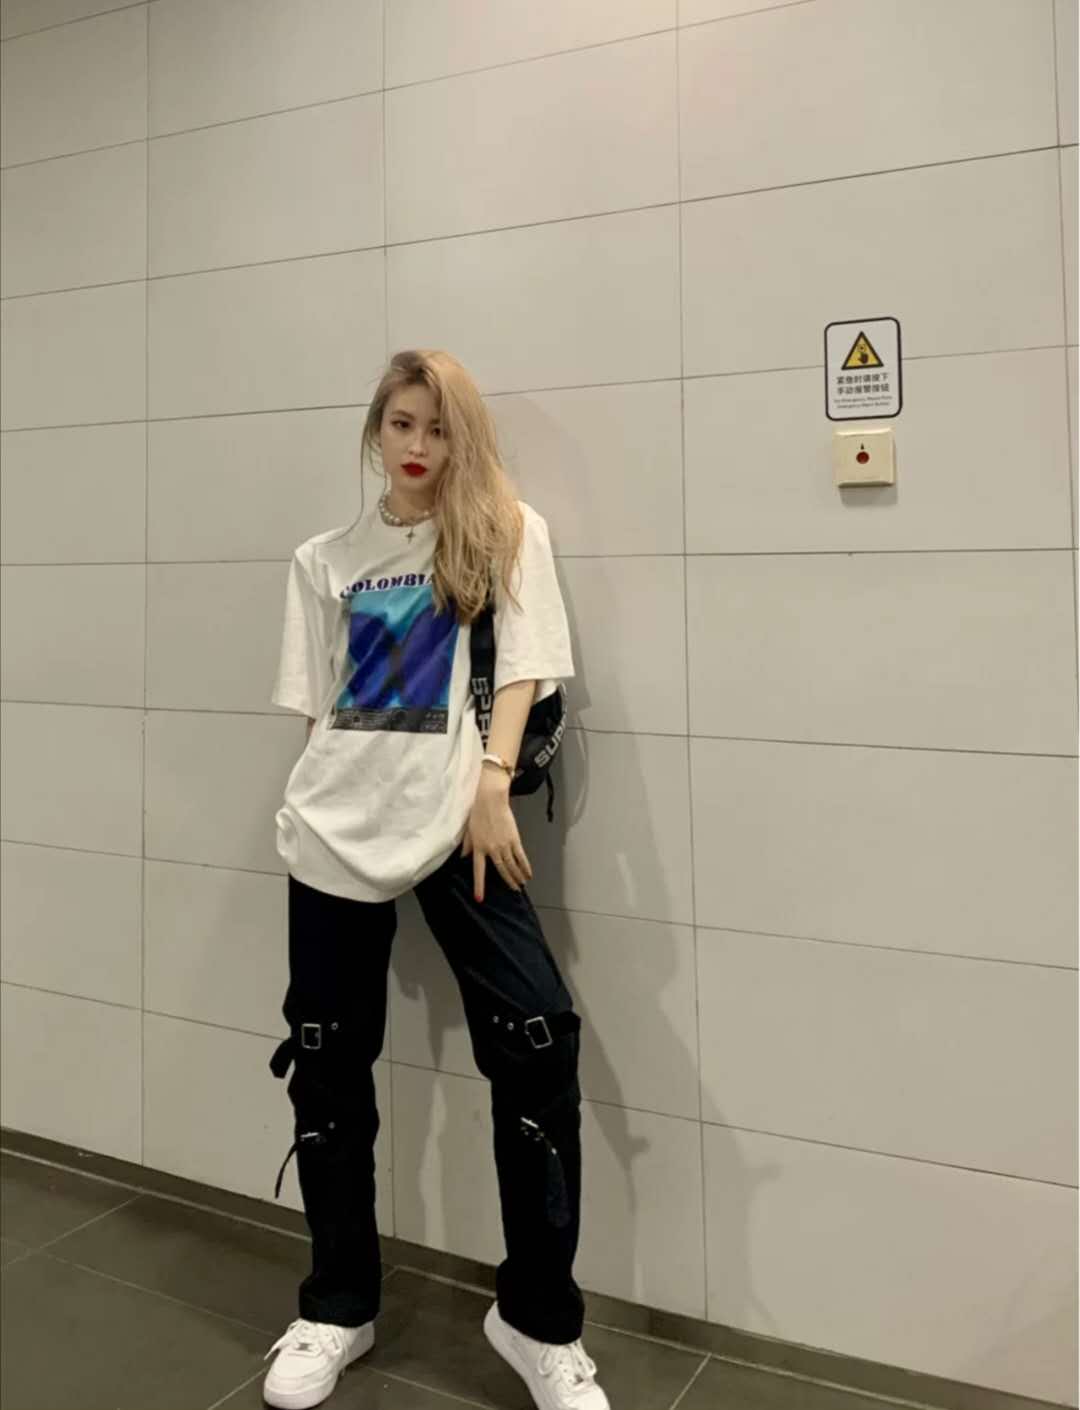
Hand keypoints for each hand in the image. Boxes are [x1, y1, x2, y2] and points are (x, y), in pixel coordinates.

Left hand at [461, 769, 532, 901]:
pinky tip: (528, 873)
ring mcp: (504, 845)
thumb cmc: (477, 812)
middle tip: (513, 890)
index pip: (478, 871)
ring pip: (512, 865)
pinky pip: (521, 856)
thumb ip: (466, 845)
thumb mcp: (468, 830)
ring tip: (521, 884)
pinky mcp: (514, 838)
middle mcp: (492, 849)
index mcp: (478, 848)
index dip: (479, 886)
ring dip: (517, 876)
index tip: (480, 898)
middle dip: (508, 882)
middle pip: (501, 870)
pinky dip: (525, 866)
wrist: (491, 799)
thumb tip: (463, 857)